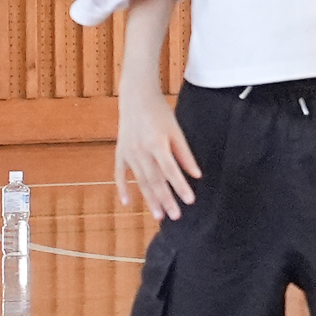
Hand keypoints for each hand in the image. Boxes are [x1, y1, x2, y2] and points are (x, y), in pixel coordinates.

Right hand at [114, 81, 199, 219]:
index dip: (180, 187)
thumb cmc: (160, 113)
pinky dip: (123, 188)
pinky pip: (120, 174)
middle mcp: (141, 151)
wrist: (135, 98)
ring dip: (149, 199)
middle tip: (175, 217)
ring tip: (159, 215)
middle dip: (166, 200)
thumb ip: (185, 154)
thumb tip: (196, 175)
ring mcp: (128, 153)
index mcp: (157, 143)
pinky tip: (128, 202)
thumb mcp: (176, 131)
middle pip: (155, 180)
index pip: (171, 171)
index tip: (190, 201)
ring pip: (140, 181)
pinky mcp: (120, 152)